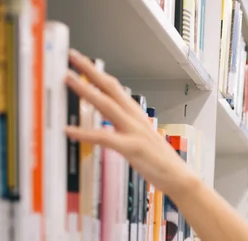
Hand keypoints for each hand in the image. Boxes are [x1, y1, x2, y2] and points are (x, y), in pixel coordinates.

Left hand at [63, 49, 195, 196]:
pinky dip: (85, 133)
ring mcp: (134, 132)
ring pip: (107, 105)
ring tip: (68, 79)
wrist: (179, 177)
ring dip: (86, 90)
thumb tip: (104, 118)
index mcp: (136, 116)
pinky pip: (104, 137)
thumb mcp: (139, 138)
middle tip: (73, 56)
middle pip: (111, 88)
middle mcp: (135, 119)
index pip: (115, 88)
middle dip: (91, 70)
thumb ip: (121, 126)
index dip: (98, 73)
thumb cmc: (159, 161)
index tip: (82, 61)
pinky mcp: (132, 148)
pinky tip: (69, 130)